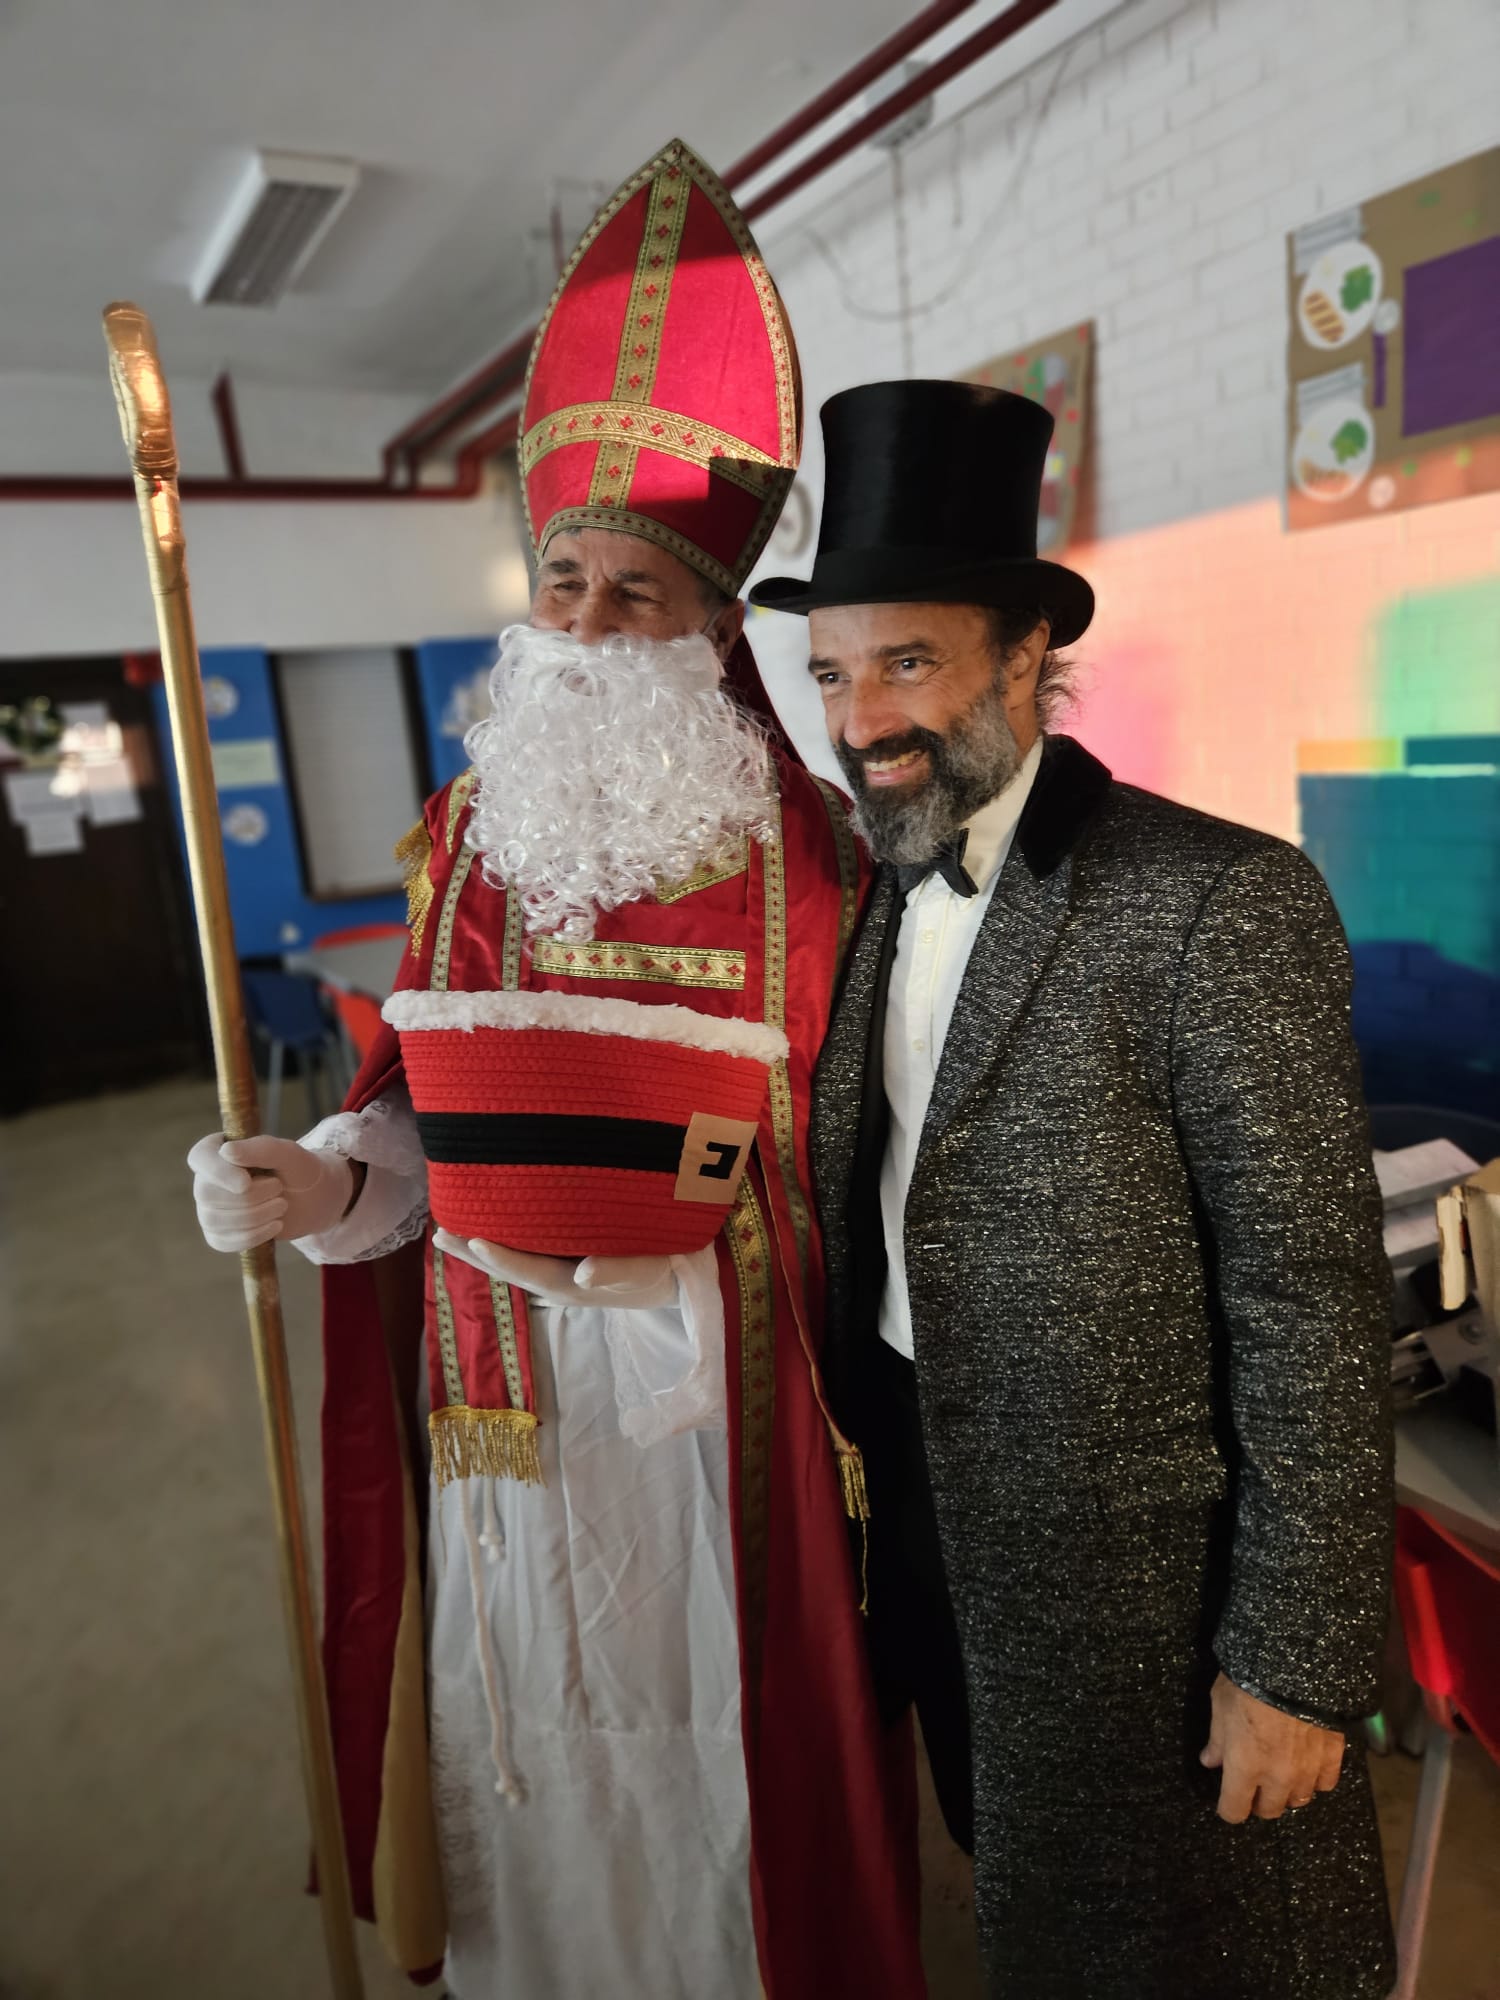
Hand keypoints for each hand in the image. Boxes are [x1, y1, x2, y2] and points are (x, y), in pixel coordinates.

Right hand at [188, 1132, 353, 1251]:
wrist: (312, 1200)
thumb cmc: (297, 1169)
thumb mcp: (287, 1153)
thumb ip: (260, 1149)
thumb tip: (225, 1152)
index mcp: (217, 1150)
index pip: (200, 1158)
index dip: (219, 1173)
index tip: (245, 1183)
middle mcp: (205, 1179)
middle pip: (207, 1194)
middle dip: (249, 1197)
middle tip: (279, 1188)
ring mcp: (208, 1208)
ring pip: (213, 1220)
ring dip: (255, 1216)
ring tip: (281, 1205)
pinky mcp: (218, 1233)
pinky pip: (221, 1242)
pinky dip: (253, 1236)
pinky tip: (275, 1226)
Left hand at [431, 1228, 676, 1309]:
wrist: (683, 1281)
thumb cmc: (669, 1268)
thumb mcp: (650, 1269)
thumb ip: (617, 1270)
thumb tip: (582, 1272)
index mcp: (576, 1285)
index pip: (532, 1271)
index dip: (502, 1257)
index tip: (473, 1239)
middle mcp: (561, 1283)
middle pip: (511, 1270)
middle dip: (475, 1254)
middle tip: (440, 1234)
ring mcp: (562, 1274)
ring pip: (514, 1264)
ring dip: (480, 1250)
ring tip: (447, 1233)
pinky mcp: (567, 1264)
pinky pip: (526, 1255)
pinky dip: (502, 1244)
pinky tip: (486, 1230)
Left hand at [1200, 1673, 1344, 1822]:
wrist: (1295, 1662)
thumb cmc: (1248, 1681)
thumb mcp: (1220, 1704)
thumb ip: (1217, 1740)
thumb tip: (1210, 1761)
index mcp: (1244, 1767)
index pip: (1234, 1811)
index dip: (1229, 1808)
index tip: (1228, 1800)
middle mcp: (1277, 1777)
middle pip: (1269, 1811)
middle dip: (1259, 1801)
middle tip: (1255, 1784)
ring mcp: (1308, 1769)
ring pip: (1299, 1800)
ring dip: (1288, 1791)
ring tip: (1282, 1773)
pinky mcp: (1333, 1756)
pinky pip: (1327, 1783)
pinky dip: (1317, 1778)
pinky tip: (1309, 1764)